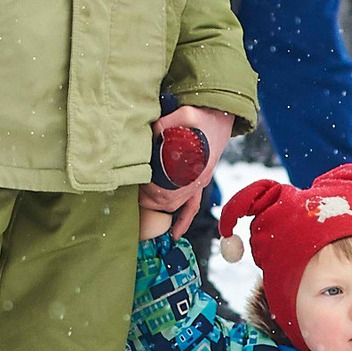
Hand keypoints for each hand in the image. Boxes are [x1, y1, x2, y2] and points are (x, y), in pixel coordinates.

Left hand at [139, 105, 235, 235]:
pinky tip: (174, 235)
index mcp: (191, 164)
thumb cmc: (200, 117)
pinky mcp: (199, 183)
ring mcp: (197, 182)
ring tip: (142, 208)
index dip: (147, 190)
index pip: (165, 188)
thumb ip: (164, 125)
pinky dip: (183, 221)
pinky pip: (192, 207)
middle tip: (133, 192)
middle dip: (148, 200)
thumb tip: (150, 133)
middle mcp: (195, 178)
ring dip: (159, 208)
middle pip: (168, 200)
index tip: (135, 183)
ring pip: (177, 205)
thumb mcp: (183, 115)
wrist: (219, 117)